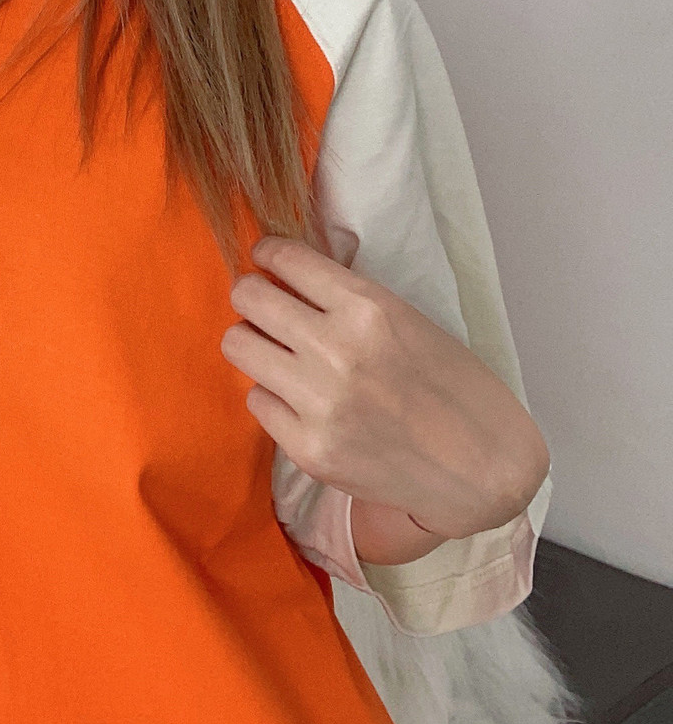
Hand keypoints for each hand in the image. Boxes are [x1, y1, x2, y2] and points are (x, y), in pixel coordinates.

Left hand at [221, 235, 549, 540]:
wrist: (485, 469)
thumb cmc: (455, 387)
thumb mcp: (408, 319)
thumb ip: (347, 299)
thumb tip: (286, 278)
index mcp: (367, 307)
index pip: (283, 257)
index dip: (268, 255)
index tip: (267, 261)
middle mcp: (336, 350)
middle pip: (246, 297)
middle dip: (252, 296)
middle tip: (266, 307)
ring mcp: (319, 403)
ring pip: (238, 346)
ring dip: (255, 344)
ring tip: (279, 353)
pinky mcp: (309, 450)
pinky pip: (257, 401)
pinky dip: (274, 396)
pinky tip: (302, 401)